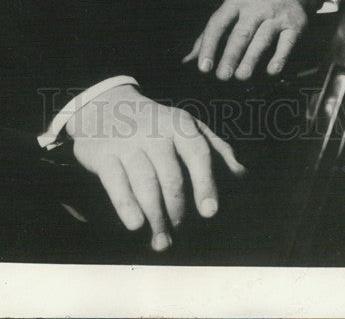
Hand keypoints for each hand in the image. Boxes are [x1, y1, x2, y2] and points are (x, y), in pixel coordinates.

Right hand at [66, 83, 245, 251]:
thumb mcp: (187, 126)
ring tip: (163, 241)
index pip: (198, 152)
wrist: (106, 104)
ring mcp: (128, 143)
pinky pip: (115, 183)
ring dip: (156, 216)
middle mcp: (155, 132)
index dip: (205, 183)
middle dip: (178, 207)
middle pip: (171, 175)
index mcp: (180, 125)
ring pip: (145, 183)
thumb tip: (241, 174)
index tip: (210, 212)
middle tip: (182, 229)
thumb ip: (216, 148)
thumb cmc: (157, 123)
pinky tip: (136, 225)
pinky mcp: (103, 155)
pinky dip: (126, 205)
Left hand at [182, 0, 317, 80]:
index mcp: (234, 4)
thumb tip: (187, 60)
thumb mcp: (230, 11)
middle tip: (222, 76)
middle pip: (241, 32)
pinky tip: (271, 71)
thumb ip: (208, 35)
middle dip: (231, 55)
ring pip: (262, 38)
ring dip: (251, 58)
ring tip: (241, 76)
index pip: (218, 23)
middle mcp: (255, 9)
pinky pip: (287, 42)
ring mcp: (276, 16)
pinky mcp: (294, 25)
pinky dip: (279, 57)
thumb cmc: (251, 4)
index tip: (203, 67)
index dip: (209, 45)